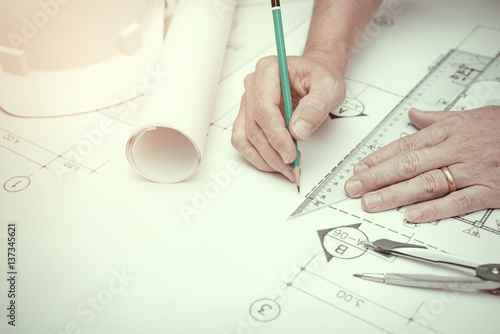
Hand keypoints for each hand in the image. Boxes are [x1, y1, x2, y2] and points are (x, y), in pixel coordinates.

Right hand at [231, 52, 345, 180]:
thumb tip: (298, 131)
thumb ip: (315, 107)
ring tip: (286, 167)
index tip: (290, 153)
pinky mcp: (249, 118)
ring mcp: (249, 103)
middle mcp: (253, 86)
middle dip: (273, 152)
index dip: (275, 135)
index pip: (263, 108)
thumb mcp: (328, 87)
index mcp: (268, 71)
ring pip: (246, 137)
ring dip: (265, 158)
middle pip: (254, 126)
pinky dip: (258, 156)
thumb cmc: (318, 77)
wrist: (316, 77)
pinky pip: (244, 142)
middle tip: (292, 166)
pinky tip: (276, 162)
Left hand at [344, 106, 499, 222]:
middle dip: (377, 177)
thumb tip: (414, 115)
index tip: (359, 169)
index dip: (378, 158)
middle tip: (353, 188)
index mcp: (448, 132)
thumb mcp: (468, 115)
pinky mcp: (489, 191)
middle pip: (408, 164)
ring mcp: (472, 171)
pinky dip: (434, 209)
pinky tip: (412, 214)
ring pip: (426, 183)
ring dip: (395, 194)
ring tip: (372, 202)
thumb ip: (437, 119)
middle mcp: (455, 150)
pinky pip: (458, 201)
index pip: (404, 145)